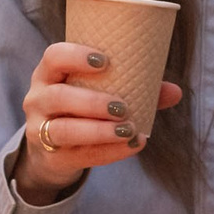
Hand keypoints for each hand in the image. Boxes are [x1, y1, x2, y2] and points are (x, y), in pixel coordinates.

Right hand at [10, 41, 182, 205]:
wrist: (54, 150)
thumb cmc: (81, 108)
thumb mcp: (98, 92)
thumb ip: (135, 88)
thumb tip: (175, 91)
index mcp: (49, 74)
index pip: (53, 57)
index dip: (75, 56)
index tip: (104, 61)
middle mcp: (38, 99)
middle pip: (58, 96)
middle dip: (92, 101)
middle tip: (123, 106)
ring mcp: (39, 130)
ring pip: (64, 130)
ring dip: (99, 130)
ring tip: (128, 130)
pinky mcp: (52, 157)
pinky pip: (79, 155)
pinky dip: (108, 152)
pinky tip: (131, 147)